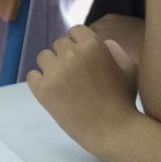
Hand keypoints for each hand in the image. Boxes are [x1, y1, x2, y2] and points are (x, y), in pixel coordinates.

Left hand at [25, 24, 139, 155]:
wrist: (112, 131)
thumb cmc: (123, 100)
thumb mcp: (128, 68)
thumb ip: (114, 49)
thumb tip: (100, 41)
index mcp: (92, 45)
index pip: (75, 31)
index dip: (80, 45)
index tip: (85, 60)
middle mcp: (72, 54)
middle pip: (59, 44)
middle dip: (67, 57)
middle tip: (77, 76)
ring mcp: (55, 72)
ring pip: (44, 57)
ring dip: (52, 67)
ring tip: (65, 84)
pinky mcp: (42, 89)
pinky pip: (33, 75)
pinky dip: (40, 82)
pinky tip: (54, 92)